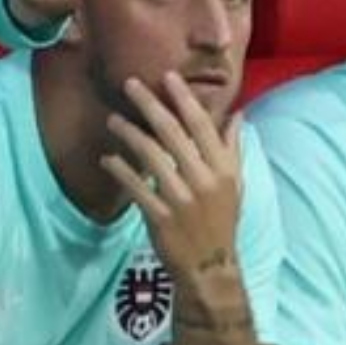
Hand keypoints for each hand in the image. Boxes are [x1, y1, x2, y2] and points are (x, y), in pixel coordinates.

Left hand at [100, 72, 241, 280]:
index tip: (168, 76)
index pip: (201, 125)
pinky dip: (121, 171)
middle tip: (129, 84)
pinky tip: (107, 158)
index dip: (184, 99)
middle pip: (172, 133)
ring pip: (151, 157)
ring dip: (129, 134)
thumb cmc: (221, 221)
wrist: (210, 268)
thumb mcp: (235, 184)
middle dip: (149, 105)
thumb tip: (237, 114)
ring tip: (112, 119)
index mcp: (222, 168)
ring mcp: (181, 199)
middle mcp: (203, 180)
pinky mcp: (161, 218)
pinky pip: (136, 188)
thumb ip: (232, 148)